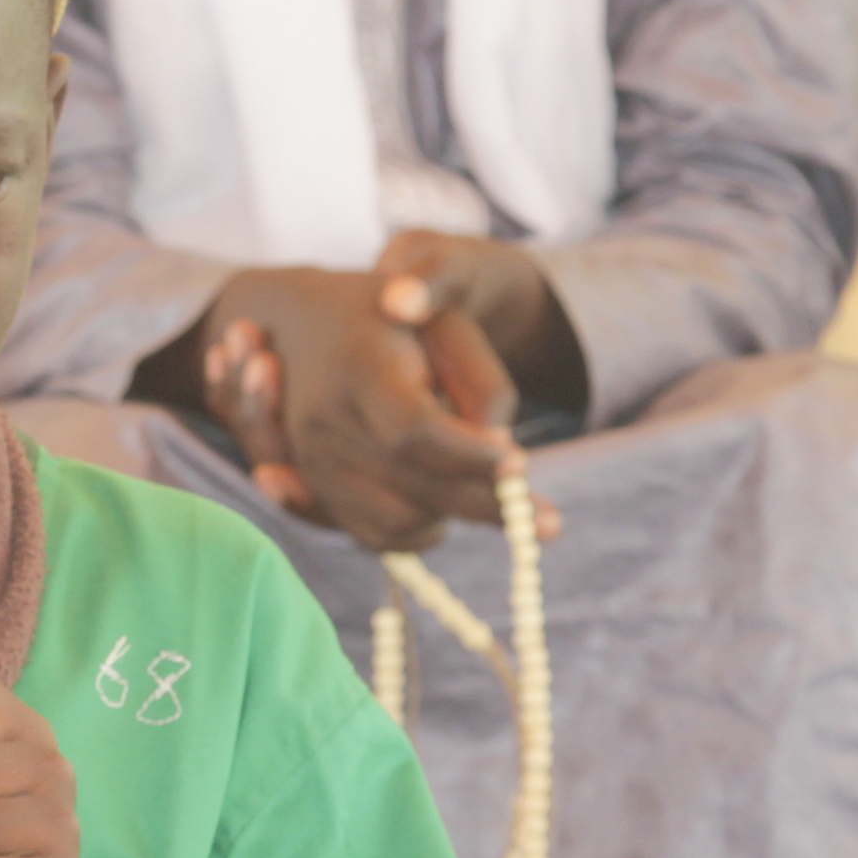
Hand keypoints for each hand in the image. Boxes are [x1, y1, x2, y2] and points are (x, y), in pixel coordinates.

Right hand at [193, 235, 566, 551]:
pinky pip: (377, 535)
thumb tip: (501, 458)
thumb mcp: (453, 327)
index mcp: (360, 368)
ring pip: (399, 522)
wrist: (308, 323)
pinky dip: (420, 532)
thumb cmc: (400, 322)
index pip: (414, 431)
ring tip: (479, 486)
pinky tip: (444, 506)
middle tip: (549, 522)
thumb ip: (485, 386)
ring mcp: (313, 462)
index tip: (521, 466)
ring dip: (451, 515)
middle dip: (487, 505)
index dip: (469, 457)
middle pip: (414, 487)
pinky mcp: (314, 490)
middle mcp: (326, 422)